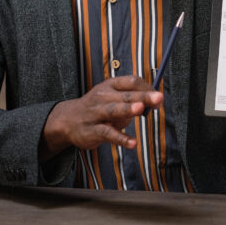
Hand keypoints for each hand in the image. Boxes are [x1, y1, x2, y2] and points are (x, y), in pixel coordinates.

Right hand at [40, 75, 161, 159]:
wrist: (67, 120)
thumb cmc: (97, 107)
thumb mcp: (111, 97)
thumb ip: (131, 99)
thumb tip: (153, 103)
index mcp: (110, 85)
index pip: (131, 81)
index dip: (147, 87)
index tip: (159, 97)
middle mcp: (102, 96)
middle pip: (125, 95)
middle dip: (143, 96)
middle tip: (159, 98)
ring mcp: (96, 113)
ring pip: (114, 110)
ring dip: (127, 109)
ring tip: (140, 109)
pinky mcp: (92, 131)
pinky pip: (108, 134)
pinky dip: (120, 138)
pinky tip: (132, 143)